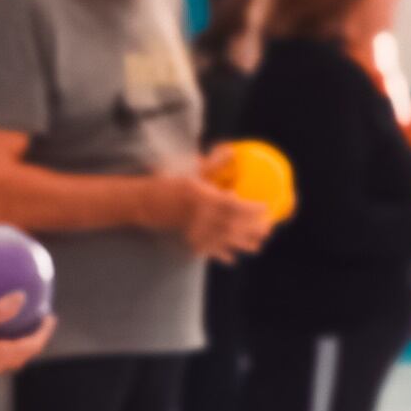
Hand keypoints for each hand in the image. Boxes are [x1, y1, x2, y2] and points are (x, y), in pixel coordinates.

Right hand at [0, 296, 55, 383]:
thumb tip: (21, 297)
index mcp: (0, 356)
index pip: (32, 346)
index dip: (44, 333)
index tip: (50, 319)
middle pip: (22, 355)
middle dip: (33, 341)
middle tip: (36, 324)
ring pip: (7, 359)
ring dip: (16, 346)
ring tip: (16, 330)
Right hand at [149, 173, 269, 261]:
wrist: (143, 202)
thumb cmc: (168, 184)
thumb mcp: (191, 171)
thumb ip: (212, 164)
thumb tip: (232, 151)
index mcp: (202, 197)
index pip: (233, 205)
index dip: (252, 208)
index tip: (267, 207)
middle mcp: (201, 215)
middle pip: (233, 226)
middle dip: (253, 229)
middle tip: (268, 228)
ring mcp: (195, 229)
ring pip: (224, 240)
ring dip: (242, 244)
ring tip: (257, 246)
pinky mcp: (188, 238)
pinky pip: (208, 249)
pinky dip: (221, 254)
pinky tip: (232, 259)